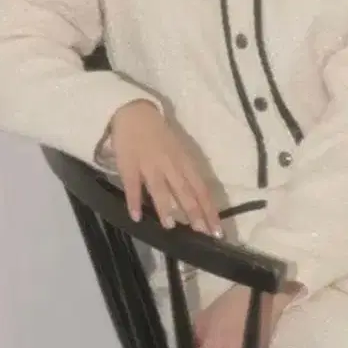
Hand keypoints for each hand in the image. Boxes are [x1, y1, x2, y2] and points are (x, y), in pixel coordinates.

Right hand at [109, 100, 220, 234]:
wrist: (136, 113)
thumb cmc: (161, 136)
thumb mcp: (180, 152)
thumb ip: (187, 174)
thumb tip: (199, 200)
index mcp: (185, 162)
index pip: (202, 189)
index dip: (210, 209)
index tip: (217, 230)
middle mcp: (171, 165)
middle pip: (185, 191)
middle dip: (194, 212)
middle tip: (203, 233)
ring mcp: (150, 165)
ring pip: (160, 188)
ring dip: (165, 208)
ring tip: (170, 226)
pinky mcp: (129, 166)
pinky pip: (133, 185)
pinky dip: (134, 201)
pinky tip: (136, 216)